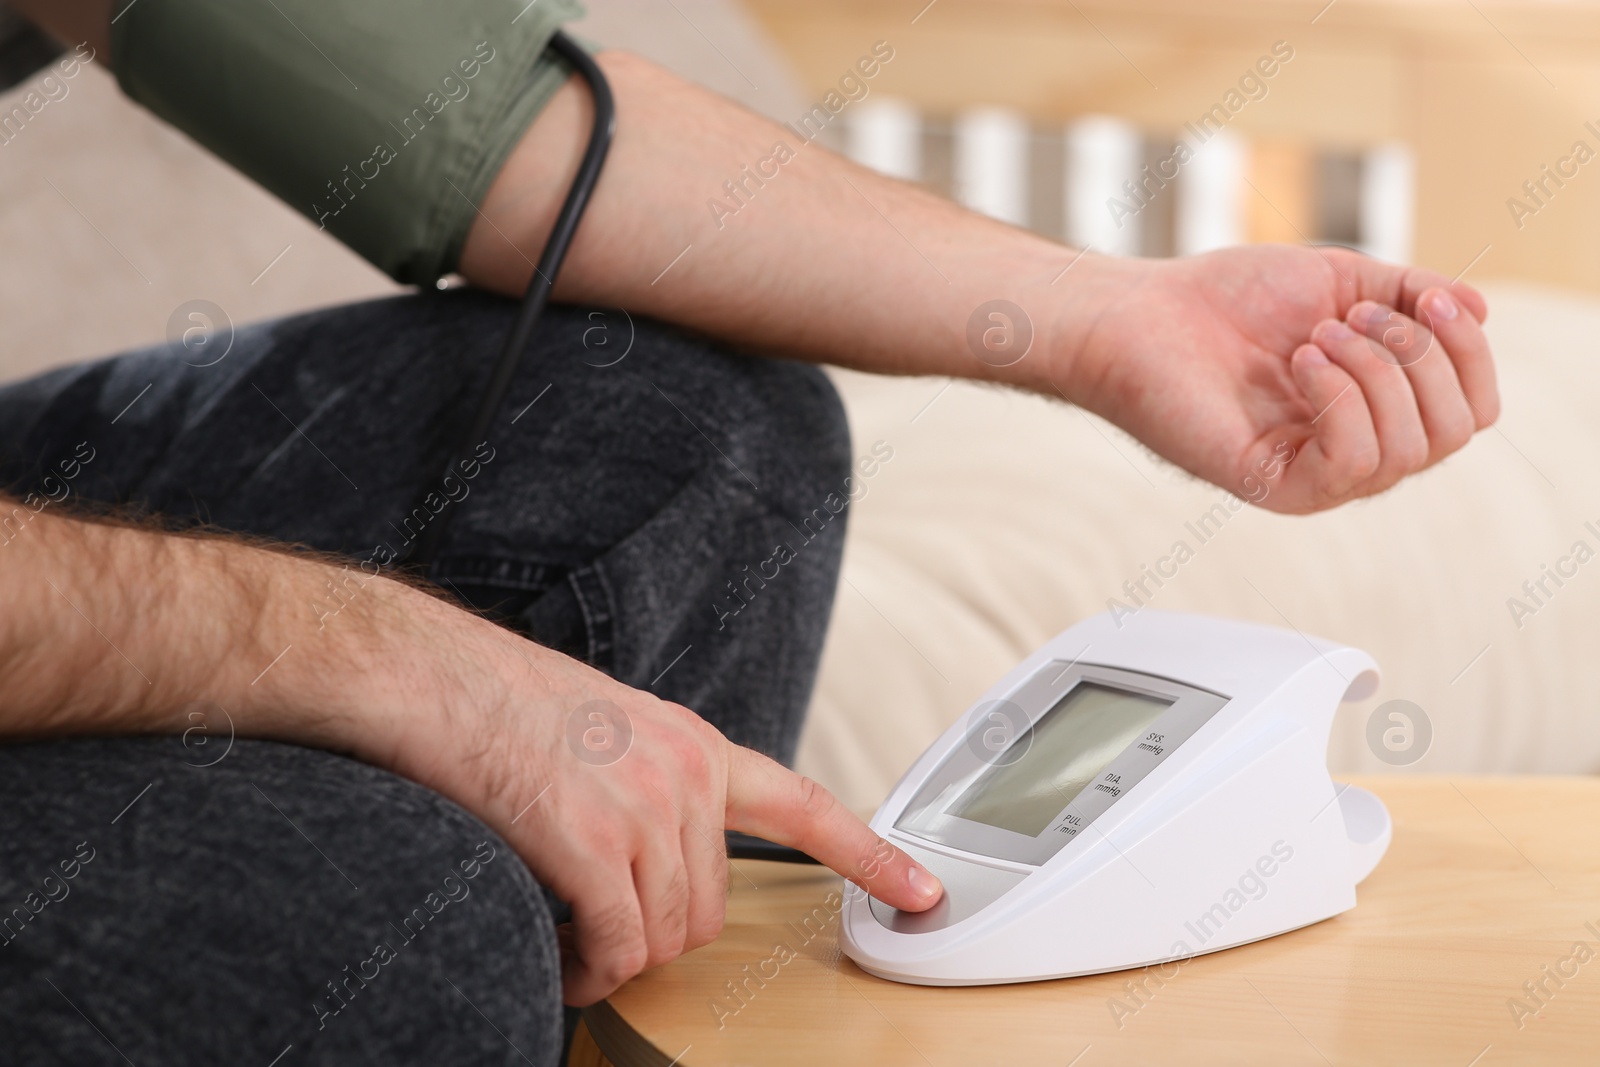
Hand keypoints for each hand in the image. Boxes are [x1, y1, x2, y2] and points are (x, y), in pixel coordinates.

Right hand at [370, 595, 943, 1005]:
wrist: (432, 679)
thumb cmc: (500, 705)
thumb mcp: (607, 731)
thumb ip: (652, 785)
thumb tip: (652, 864)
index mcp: (694, 746)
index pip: (803, 805)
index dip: (869, 854)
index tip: (922, 890)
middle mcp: (686, 774)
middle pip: (710, 908)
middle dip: (656, 935)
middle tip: (599, 931)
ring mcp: (646, 808)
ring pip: (665, 936)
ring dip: (617, 957)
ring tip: (570, 938)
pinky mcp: (595, 844)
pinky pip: (616, 946)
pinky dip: (589, 970)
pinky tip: (564, 957)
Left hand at [1056, 245, 1498, 513]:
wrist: (1145, 313)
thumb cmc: (1230, 298)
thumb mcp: (1343, 281)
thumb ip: (1412, 295)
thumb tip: (1479, 309)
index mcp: (1377, 410)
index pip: (1471, 411)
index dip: (1468, 351)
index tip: (1431, 296)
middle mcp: (1354, 451)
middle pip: (1454, 434)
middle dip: (1422, 358)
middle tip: (1355, 318)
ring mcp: (1314, 476)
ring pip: (1409, 451)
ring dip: (1376, 374)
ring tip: (1316, 338)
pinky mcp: (1273, 487)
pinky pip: (1352, 467)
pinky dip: (1342, 400)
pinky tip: (1302, 364)